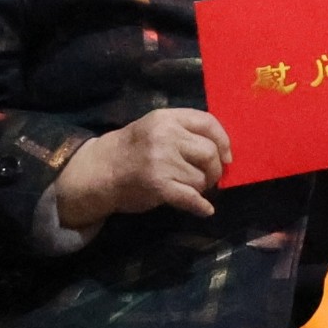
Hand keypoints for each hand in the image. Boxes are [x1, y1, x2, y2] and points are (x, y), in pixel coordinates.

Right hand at [51, 106, 233, 229]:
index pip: (208, 122)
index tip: (227, 156)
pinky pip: (190, 198)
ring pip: (201, 178)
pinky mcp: (159, 185)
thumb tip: (222, 149)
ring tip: (189, 188)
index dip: (223, 141)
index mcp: (166, 118)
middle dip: (215, 169)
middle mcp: (165, 136)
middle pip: (209, 153)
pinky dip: (201, 206)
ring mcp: (161, 161)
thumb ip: (184, 131)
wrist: (100, 171)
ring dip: (200, 187)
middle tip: (209, 178)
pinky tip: (205, 210)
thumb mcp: (155, 128)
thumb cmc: (132, 149)